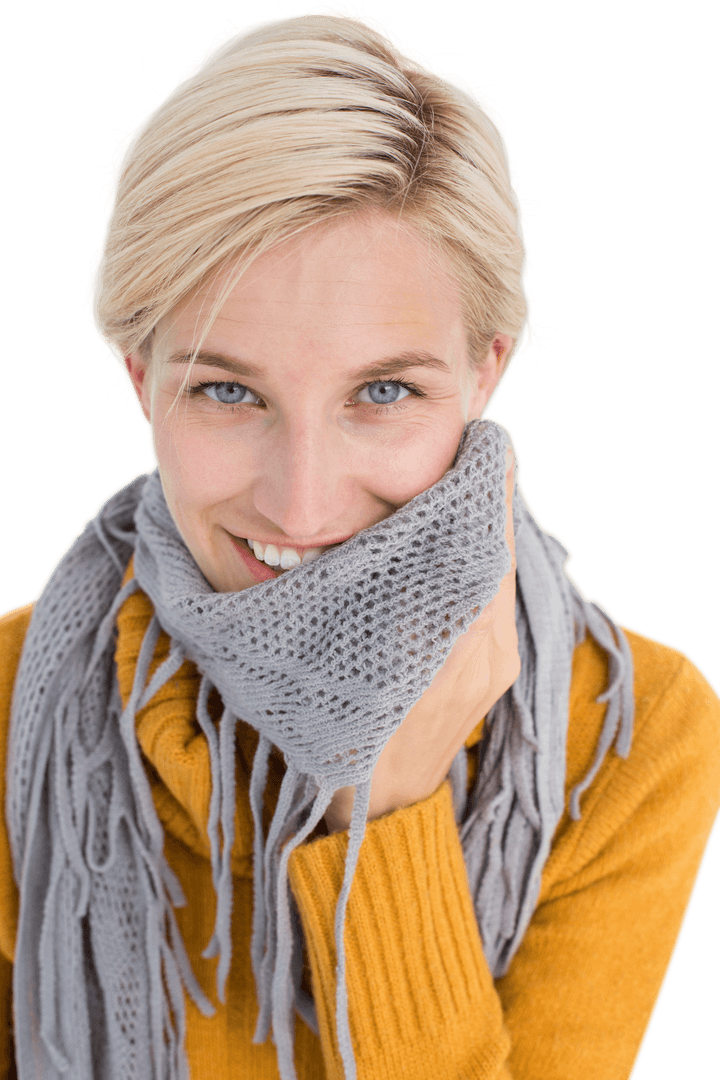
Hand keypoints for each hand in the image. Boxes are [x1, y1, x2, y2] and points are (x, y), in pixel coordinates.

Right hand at [324, 449, 519, 832]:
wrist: (377, 809)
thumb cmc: (335, 736)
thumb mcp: (325, 661)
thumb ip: (350, 596)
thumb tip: (351, 527)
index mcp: (449, 643)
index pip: (482, 542)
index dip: (479, 487)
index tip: (470, 442)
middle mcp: (486, 648)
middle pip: (496, 549)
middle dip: (480, 499)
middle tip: (460, 454)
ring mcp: (497, 662)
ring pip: (499, 571)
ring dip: (480, 529)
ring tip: (454, 486)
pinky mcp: (499, 670)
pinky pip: (496, 597)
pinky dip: (479, 562)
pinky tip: (452, 544)